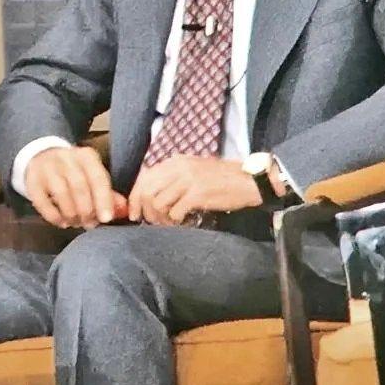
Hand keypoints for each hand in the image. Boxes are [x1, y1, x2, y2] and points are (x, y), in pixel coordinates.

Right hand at [22, 145, 127, 228]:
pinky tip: (62, 222)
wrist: (41, 157)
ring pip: (62, 194)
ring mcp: (47, 169)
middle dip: (87, 210)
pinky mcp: (32, 181)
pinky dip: (54, 216)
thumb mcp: (92, 176)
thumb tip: (124, 210)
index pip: (98, 178)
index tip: (106, 219)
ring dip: (71, 214)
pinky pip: (43, 202)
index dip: (103, 200)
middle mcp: (65, 158)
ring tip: (76, 223)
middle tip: (90, 224)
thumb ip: (108, 193)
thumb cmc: (73, 172)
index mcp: (86, 156)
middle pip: (80, 187)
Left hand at [128, 156, 261, 225]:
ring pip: (158, 203)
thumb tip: (150, 195)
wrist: (250, 180)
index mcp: (175, 161)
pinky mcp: (198, 194)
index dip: (135, 198)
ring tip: (170, 223)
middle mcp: (179, 168)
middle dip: (145, 211)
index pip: (144, 178)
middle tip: (152, 222)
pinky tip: (182, 222)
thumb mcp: (193, 170)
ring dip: (160, 218)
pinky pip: (174, 211)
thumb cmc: (222, 178)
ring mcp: (188, 180)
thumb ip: (172, 177)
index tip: (135, 213)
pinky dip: (174, 221)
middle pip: (146, 192)